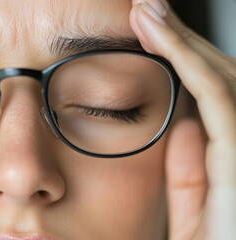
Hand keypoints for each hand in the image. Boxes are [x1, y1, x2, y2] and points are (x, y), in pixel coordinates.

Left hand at [130, 0, 235, 238]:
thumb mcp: (195, 220)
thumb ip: (191, 180)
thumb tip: (185, 129)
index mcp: (231, 160)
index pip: (211, 97)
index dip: (183, 59)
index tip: (149, 32)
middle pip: (219, 77)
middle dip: (181, 39)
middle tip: (146, 8)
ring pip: (221, 78)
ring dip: (181, 41)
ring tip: (146, 11)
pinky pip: (217, 101)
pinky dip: (190, 65)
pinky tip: (161, 40)